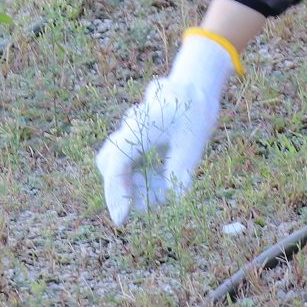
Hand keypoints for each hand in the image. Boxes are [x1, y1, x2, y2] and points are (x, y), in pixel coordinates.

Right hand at [96, 33, 233, 224]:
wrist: (194, 86)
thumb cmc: (193, 111)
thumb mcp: (192, 143)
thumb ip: (181, 171)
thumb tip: (174, 201)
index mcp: (136, 130)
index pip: (115, 168)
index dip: (116, 195)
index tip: (122, 220)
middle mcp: (127, 133)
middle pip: (112, 169)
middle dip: (128, 190)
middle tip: (153, 203)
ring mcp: (129, 136)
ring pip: (121, 168)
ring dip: (139, 184)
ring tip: (165, 190)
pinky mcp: (136, 141)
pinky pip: (132, 165)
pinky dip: (145, 177)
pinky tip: (165, 177)